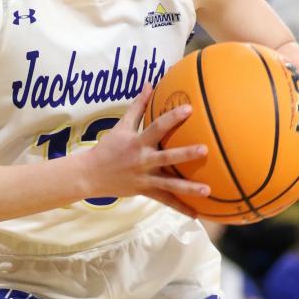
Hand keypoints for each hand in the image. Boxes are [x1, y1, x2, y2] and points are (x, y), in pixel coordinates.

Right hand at [77, 85, 209, 211]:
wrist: (90, 175)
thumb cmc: (108, 148)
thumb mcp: (121, 126)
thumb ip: (137, 106)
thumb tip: (149, 84)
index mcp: (137, 142)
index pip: (157, 127)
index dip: (172, 118)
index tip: (189, 108)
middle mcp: (142, 161)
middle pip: (167, 157)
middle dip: (185, 154)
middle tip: (205, 150)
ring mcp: (144, 178)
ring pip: (169, 184)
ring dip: (188, 188)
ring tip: (208, 190)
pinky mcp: (145, 191)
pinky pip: (165, 201)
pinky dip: (180, 207)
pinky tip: (197, 213)